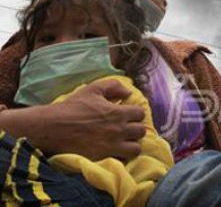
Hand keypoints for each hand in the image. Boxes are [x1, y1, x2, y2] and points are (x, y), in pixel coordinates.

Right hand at [0, 80, 145, 160]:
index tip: (128, 115)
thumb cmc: (72, 107)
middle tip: (127, 128)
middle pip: (141, 131)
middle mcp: (119, 130)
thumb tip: (128, 93)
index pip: (140, 114)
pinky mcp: (104, 157)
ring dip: (132, 144)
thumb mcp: (93, 89)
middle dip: (136, 129)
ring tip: (124, 142)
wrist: (52, 128)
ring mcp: (112, 145)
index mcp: (118, 113)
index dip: (135, 113)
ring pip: (136, 148)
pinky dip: (122, 156)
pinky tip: (115, 151)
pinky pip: (123, 160)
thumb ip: (114, 86)